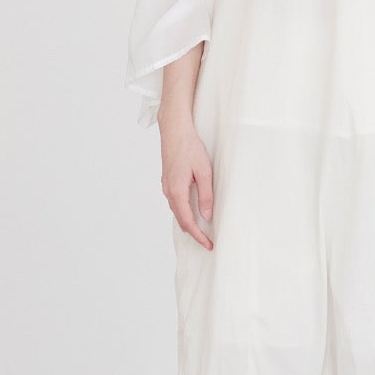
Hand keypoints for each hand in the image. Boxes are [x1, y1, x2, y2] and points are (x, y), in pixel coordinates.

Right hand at [160, 114, 214, 249]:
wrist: (174, 130)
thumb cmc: (190, 147)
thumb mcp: (204, 172)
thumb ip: (206, 195)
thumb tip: (206, 216)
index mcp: (177, 191)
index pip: (188, 221)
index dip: (198, 236)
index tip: (208, 244)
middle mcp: (168, 192)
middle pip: (181, 220)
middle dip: (194, 233)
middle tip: (208, 242)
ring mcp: (166, 187)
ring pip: (177, 212)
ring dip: (189, 223)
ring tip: (203, 231)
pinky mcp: (167, 182)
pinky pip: (176, 203)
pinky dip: (184, 212)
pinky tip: (193, 213)